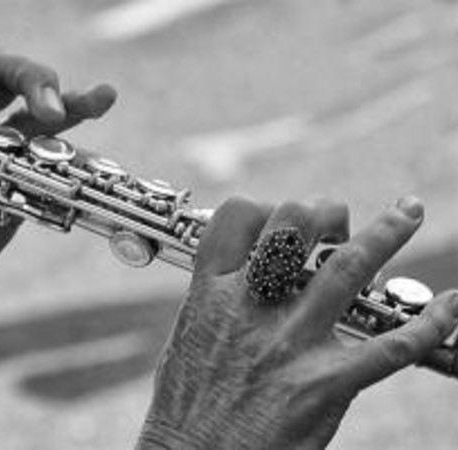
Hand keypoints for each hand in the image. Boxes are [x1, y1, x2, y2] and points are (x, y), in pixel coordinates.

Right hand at [137, 196, 457, 449]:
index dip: (265, 205)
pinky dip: (429, 323)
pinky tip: (449, 307)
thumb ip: (215, 302)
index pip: (236, 218)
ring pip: (347, 268)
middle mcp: (250, 307)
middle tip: (337, 224)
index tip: (283, 219)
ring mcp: (290, 343)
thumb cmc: (185, 407)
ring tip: (409, 211)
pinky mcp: (324, 385)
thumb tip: (240, 279)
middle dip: (323, 211)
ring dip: (387, 232)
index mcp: (210, 294)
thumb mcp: (188, 340)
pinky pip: (391, 348)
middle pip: (293, 226)